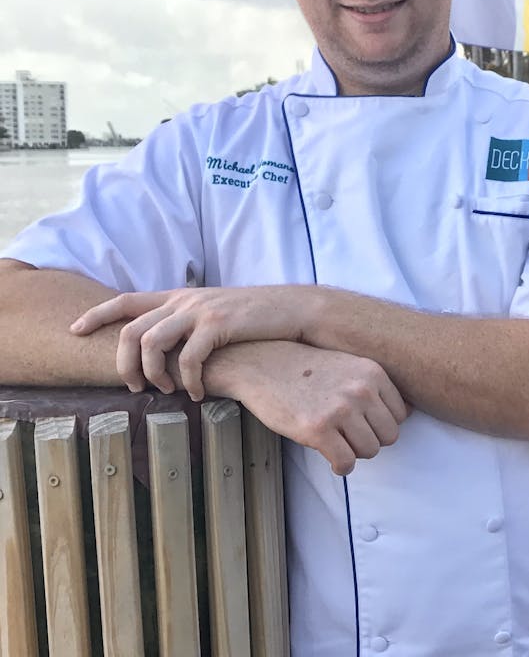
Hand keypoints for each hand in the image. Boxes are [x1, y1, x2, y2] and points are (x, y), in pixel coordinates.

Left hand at [70, 285, 314, 400]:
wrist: (292, 308)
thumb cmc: (253, 319)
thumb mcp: (214, 312)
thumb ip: (187, 321)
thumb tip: (163, 347)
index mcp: (179, 296)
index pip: (125, 300)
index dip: (96, 315)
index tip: (74, 330)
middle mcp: (184, 300)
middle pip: (130, 329)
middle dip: (123, 364)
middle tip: (135, 386)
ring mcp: (201, 311)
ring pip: (151, 342)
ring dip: (152, 373)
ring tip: (165, 391)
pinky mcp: (219, 325)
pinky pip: (189, 358)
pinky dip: (189, 381)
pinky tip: (200, 394)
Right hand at [212, 341, 407, 475]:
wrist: (262, 363)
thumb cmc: (306, 368)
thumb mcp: (349, 364)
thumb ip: (375, 386)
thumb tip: (406, 413)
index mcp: (373, 373)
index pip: (401, 415)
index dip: (382, 424)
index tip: (364, 424)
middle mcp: (361, 390)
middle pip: (389, 436)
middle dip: (371, 440)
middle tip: (350, 437)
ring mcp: (340, 410)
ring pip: (370, 451)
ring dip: (355, 453)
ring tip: (338, 444)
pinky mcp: (317, 429)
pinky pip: (346, 462)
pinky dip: (341, 466)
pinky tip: (330, 457)